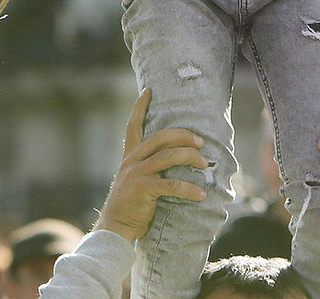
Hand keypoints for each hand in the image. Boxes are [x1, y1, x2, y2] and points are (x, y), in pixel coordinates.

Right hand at [97, 89, 209, 241]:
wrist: (114, 228)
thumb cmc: (130, 205)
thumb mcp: (134, 180)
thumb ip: (147, 167)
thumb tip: (174, 160)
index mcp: (129, 156)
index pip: (132, 125)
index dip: (140, 107)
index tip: (148, 91)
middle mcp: (131, 161)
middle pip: (160, 137)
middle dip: (183, 136)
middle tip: (200, 141)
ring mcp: (137, 174)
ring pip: (168, 156)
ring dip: (190, 158)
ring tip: (205, 164)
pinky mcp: (143, 189)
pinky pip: (171, 185)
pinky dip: (189, 189)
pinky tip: (201, 194)